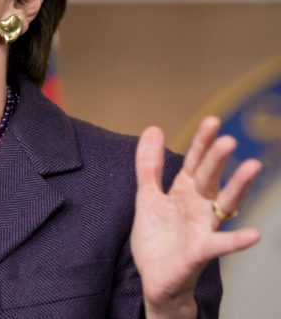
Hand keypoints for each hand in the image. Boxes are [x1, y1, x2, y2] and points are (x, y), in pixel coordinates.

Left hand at [130, 116, 261, 317]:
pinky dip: (237, 240)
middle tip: (228, 138)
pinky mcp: (200, 252)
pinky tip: (253, 235)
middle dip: (217, 158)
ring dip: (239, 186)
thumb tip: (154, 129)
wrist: (154, 279)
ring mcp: (202, 228)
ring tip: (253, 167)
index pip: (195, 161)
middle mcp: (199, 206)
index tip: (213, 120)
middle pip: (209, 177)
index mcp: (184, 191)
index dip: (202, 142)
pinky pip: (221, 245)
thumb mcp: (147, 196)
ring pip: (224, 203)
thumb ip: (149, 165)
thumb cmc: (157, 238)